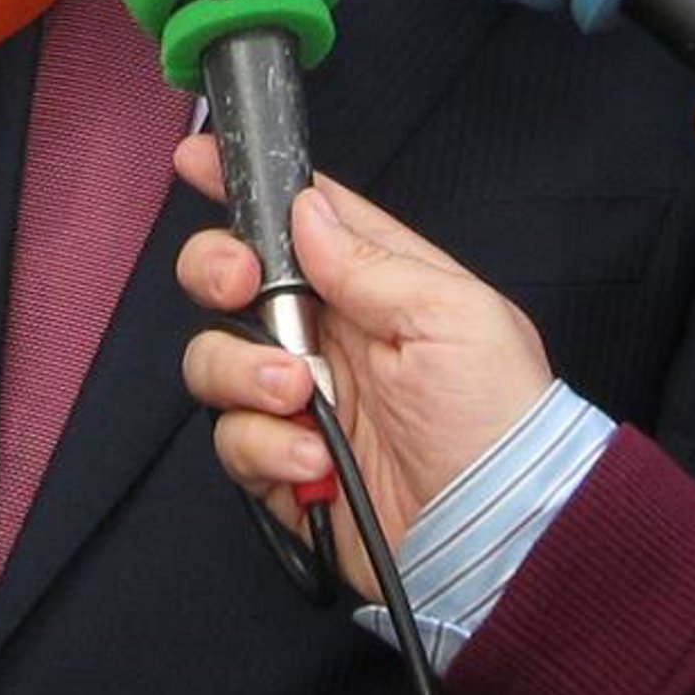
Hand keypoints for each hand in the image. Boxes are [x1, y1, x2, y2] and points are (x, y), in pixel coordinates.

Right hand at [175, 139, 550, 590]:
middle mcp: (328, 335)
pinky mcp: (283, 465)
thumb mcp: (453, 316)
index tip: (194, 159)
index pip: (302, 219)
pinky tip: (317, 466)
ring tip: (300, 401)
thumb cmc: (499, 417)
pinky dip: (265, 449)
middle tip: (242, 291)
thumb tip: (307, 210)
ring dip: (245, 375)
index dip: (245, 187)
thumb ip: (371, 263)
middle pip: (232, 281)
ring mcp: (300, 400)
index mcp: (374, 284)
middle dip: (217, 274)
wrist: (497, 535)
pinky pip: (231, 440)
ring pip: (215, 359)